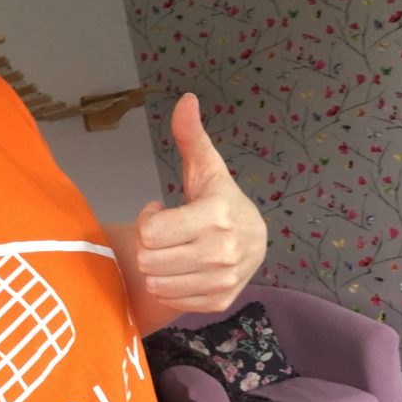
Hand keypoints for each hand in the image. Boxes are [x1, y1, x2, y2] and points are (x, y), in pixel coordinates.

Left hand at [135, 93, 266, 312]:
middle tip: (168, 233)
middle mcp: (222, 252)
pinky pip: (170, 299)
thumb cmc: (218, 200)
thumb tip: (186, 100)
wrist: (252, 240)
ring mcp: (222, 280)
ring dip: (158, 266)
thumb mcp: (205, 167)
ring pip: (156, 282)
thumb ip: (191, 135)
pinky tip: (183, 269)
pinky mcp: (218, 301)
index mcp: (216, 215)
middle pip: (149, 259)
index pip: (150, 231)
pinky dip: (168, 286)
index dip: (150, 218)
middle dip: (151, 245)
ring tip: (175, 249)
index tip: (164, 210)